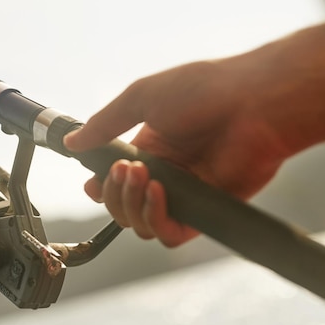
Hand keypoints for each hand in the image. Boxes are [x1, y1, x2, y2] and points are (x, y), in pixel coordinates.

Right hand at [64, 21, 324, 246]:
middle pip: (121, 206)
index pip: (113, 180)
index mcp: (149, 148)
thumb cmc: (203, 91)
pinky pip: (170, 234)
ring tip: (143, 177)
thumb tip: (71, 140)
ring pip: (141, 225)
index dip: (99, 186)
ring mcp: (184, 194)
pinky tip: (159, 193)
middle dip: (113, 193)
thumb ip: (105, 123)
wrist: (253, 102)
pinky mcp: (205, 210)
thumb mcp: (142, 97)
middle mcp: (165, 174)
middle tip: (124, 170)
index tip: (91, 182)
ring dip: (131, 205)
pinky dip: (156, 219)